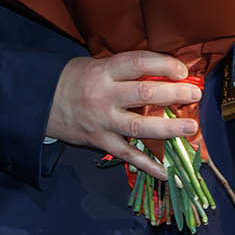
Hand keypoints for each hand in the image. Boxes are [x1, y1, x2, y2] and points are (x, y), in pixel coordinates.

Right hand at [46, 51, 201, 180]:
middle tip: (195, 95)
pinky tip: (167, 171)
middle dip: (173, 94)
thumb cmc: (75, 79)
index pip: (138, 63)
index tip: (183, 70)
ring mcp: (102, 121)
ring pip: (139, 126)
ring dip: (169, 128)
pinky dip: (148, 165)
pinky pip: (127, 154)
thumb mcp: (97, 64)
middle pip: (143, 94)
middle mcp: (104, 96)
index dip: (163, 65)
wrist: (39, 102)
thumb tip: (165, 72)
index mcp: (105, 71)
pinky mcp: (100, 141)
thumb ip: (127, 69)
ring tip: (191, 127)